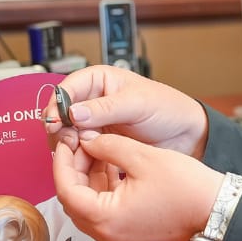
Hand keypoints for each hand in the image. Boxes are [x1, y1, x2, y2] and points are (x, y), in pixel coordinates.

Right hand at [45, 65, 209, 158]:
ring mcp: (94, 123)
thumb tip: (73, 112)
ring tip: (77, 150)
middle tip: (67, 140)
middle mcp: (92, 100)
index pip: (66, 88)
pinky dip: (79, 155)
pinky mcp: (99, 142)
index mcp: (98, 80)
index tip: (55, 121)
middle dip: (60, 126)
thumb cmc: (167, 108)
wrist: (185, 135)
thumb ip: (105, 108)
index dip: (57, 104)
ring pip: (67, 133)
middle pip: (60, 112)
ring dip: (68, 143)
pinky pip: (80, 149)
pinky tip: (85, 160)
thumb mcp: (137, 104)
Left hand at [52, 130, 224, 240]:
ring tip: (99, 150)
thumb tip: (86, 141)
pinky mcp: (129, 236)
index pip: (65, 190)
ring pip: (89, 206)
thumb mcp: (141, 157)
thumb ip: (107, 146)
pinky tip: (113, 166)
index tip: (66, 141)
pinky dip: (104, 189)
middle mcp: (106, 236)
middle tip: (81, 142)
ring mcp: (117, 239)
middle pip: (74, 200)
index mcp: (105, 219)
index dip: (62, 161)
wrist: (217, 212)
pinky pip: (105, 212)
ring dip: (89, 178)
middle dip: (75, 168)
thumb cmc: (186, 189)